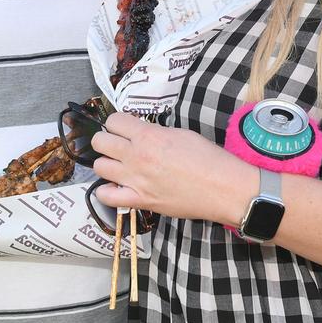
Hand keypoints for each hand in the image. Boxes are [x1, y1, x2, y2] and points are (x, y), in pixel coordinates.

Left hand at [91, 112, 256, 225]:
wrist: (222, 188)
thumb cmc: (208, 159)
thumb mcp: (182, 134)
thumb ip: (156, 133)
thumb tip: (143, 134)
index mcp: (148, 136)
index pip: (113, 121)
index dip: (118, 123)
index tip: (124, 128)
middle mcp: (136, 156)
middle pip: (99, 142)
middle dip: (107, 140)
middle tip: (118, 144)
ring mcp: (135, 180)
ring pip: (99, 167)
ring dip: (107, 163)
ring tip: (119, 165)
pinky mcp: (139, 201)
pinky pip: (106, 197)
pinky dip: (107, 191)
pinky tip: (116, 187)